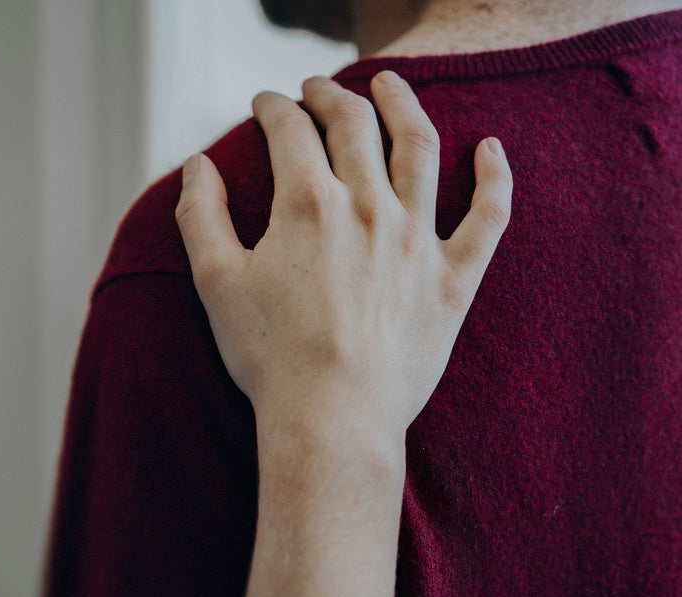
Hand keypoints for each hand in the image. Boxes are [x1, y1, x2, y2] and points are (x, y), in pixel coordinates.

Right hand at [176, 71, 511, 441]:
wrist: (332, 419)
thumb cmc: (268, 356)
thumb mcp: (215, 282)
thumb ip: (200, 215)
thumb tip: (197, 165)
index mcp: (308, 204)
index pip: (290, 130)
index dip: (273, 108)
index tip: (265, 103)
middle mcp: (368, 207)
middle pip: (354, 125)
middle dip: (329, 96)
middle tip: (316, 88)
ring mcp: (417, 241)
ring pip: (419, 150)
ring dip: (404, 106)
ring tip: (391, 83)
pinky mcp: (454, 279)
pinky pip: (488, 217)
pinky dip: (494, 177)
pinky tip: (492, 148)